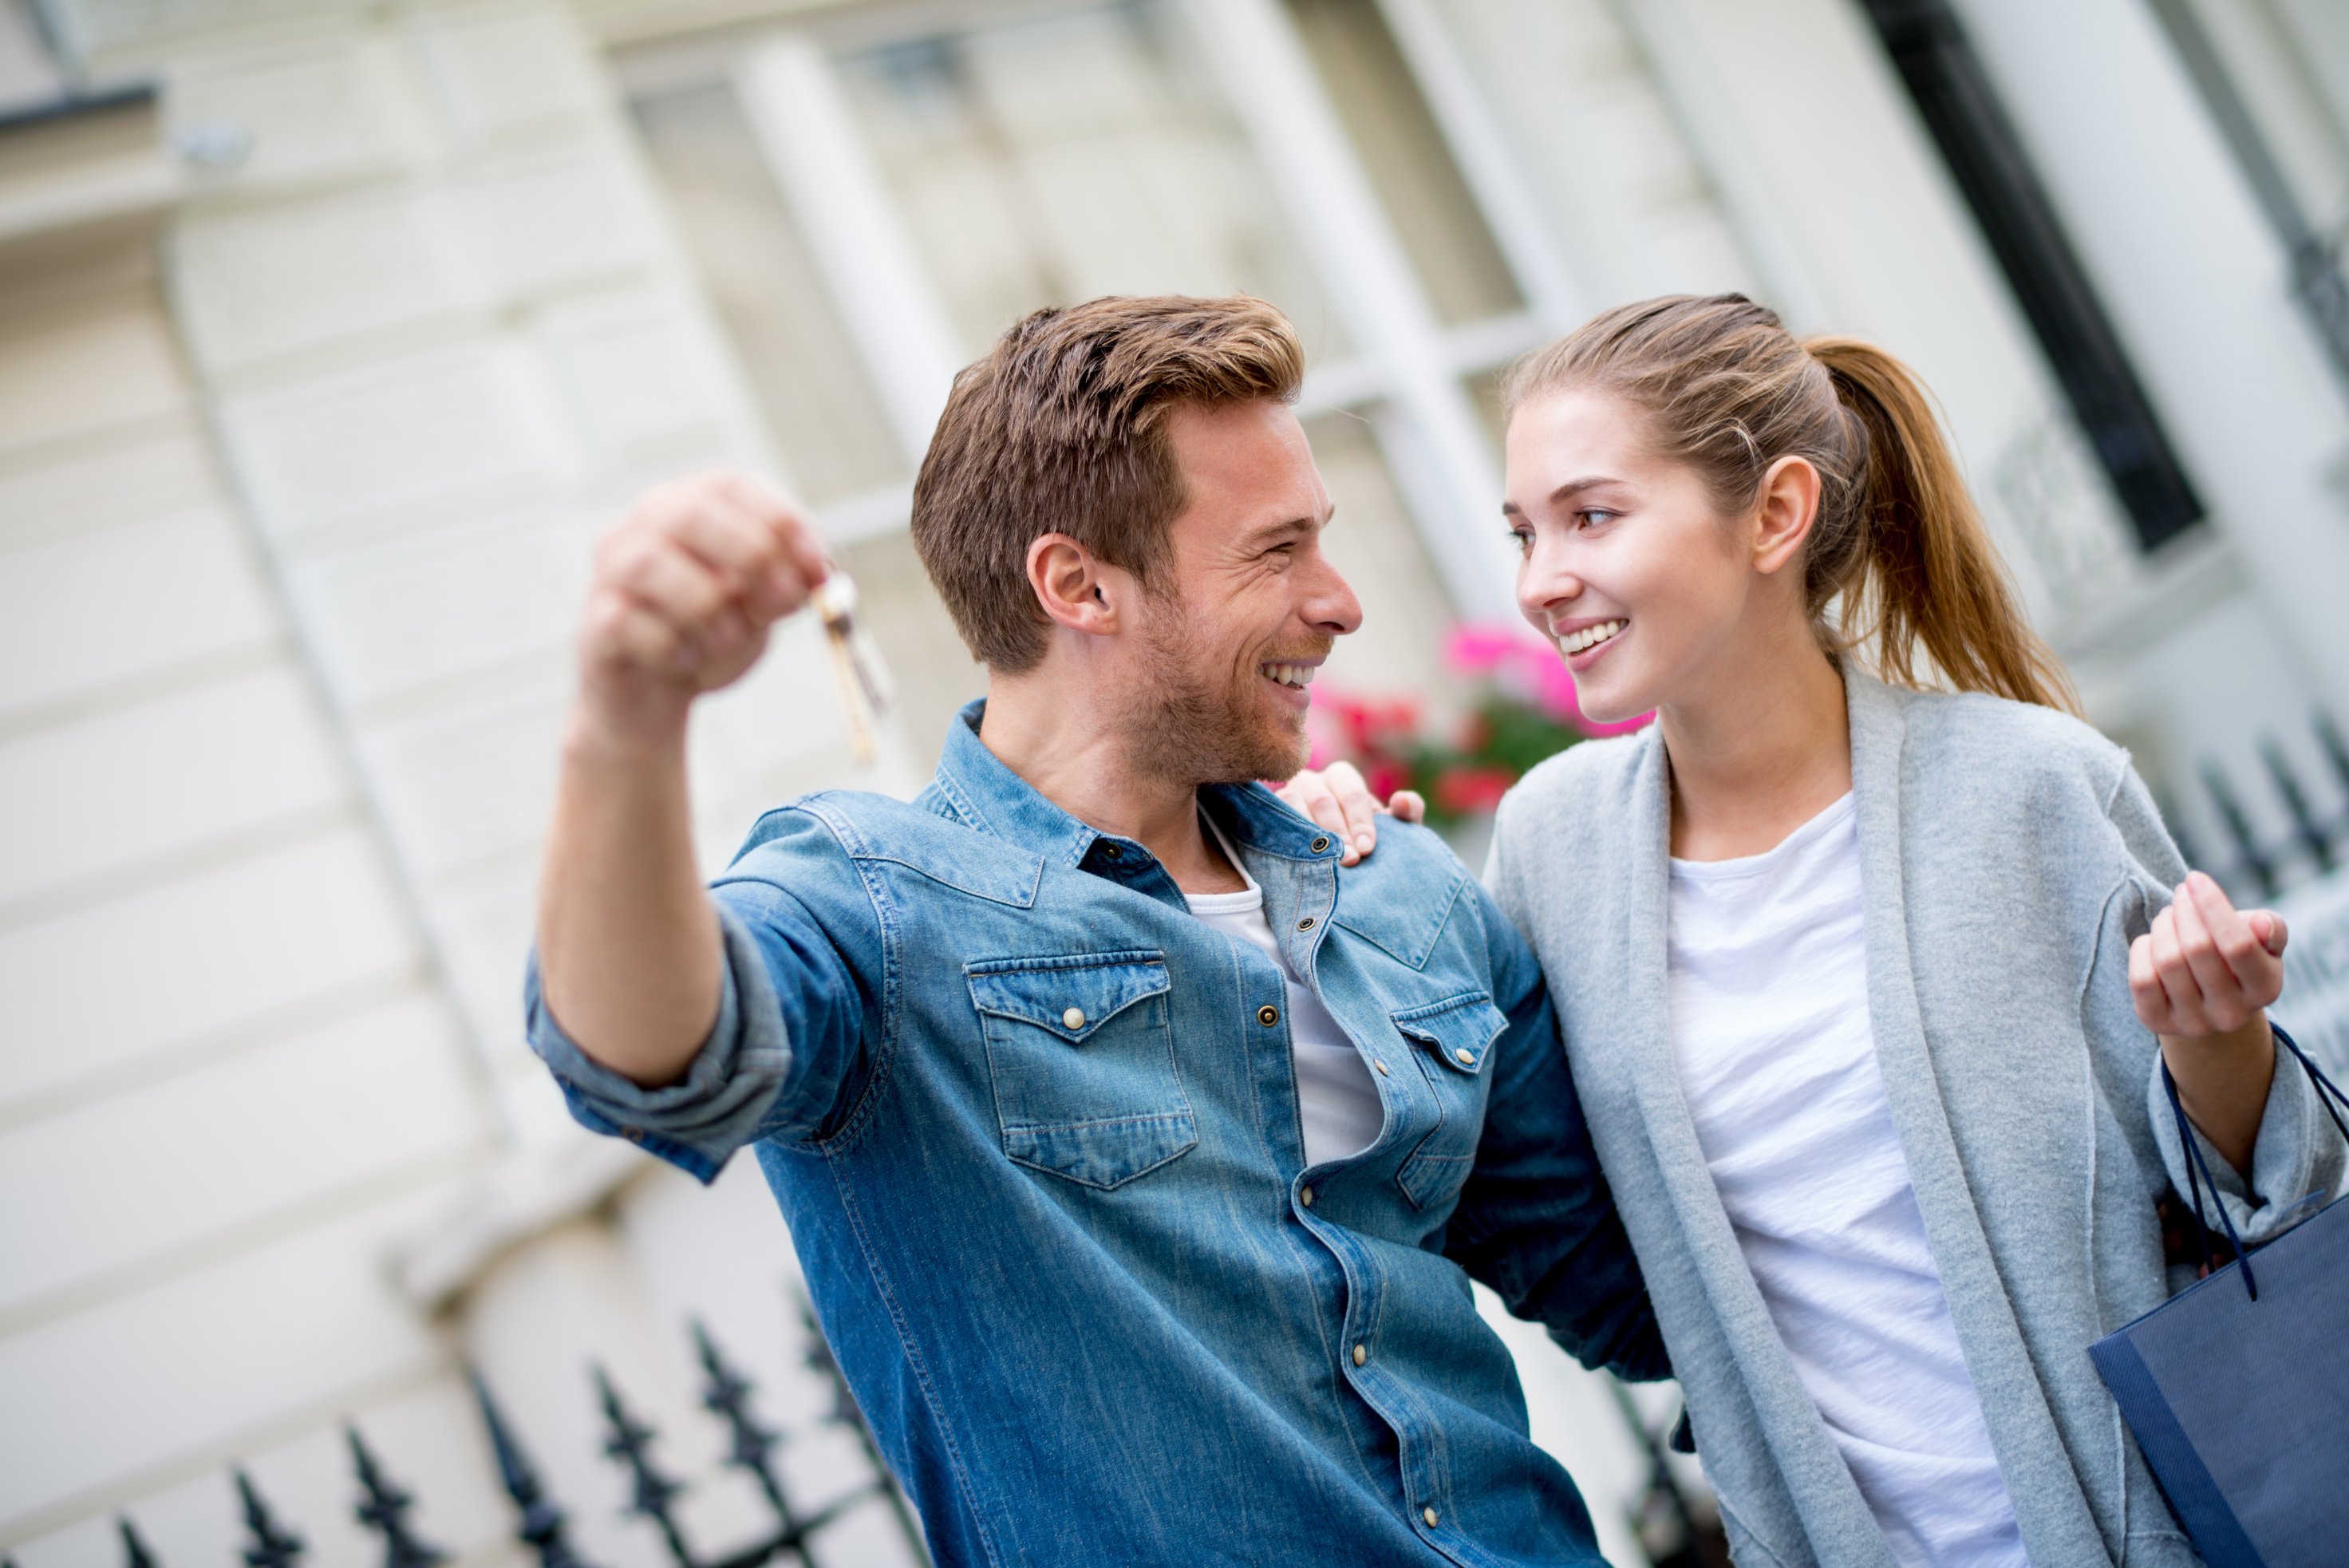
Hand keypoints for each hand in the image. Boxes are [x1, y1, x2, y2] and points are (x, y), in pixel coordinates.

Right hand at [576, 470, 829, 747]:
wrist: (655, 701)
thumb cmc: (713, 637)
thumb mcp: (764, 609)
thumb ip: (789, 586)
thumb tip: (815, 575)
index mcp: (688, 506)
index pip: (730, 484)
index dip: (779, 518)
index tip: (817, 565)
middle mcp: (641, 526)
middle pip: (689, 512)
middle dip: (749, 555)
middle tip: (783, 601)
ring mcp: (608, 573)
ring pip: (650, 564)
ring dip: (707, 607)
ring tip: (728, 639)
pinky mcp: (594, 624)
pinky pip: (628, 623)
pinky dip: (673, 648)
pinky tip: (686, 662)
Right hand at [1276, 760, 1424, 865]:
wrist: (1338, 869)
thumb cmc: (1366, 843)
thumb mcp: (1393, 832)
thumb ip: (1408, 815)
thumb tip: (1401, 800)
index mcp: (1341, 778)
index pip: (1351, 793)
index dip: (1360, 820)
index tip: (1367, 849)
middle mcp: (1310, 781)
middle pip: (1322, 799)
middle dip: (1337, 832)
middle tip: (1350, 861)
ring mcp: (1285, 796)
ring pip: (1292, 804)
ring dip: (1310, 833)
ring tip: (1326, 861)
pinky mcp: (1266, 815)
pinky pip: (1272, 818)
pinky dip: (1286, 836)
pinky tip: (1299, 859)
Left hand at [2130, 871, 2287, 1038]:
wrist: (2208, 1000)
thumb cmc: (2237, 956)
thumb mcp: (2263, 941)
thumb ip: (2270, 928)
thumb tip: (2261, 923)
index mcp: (2265, 988)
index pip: (2238, 944)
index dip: (2212, 905)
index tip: (2195, 878)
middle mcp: (2231, 1013)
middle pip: (2197, 948)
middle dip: (2183, 911)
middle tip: (2181, 895)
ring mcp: (2194, 1022)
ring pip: (2167, 961)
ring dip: (2163, 926)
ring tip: (2169, 916)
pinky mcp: (2157, 1023)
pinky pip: (2141, 979)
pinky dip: (2142, 949)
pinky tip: (2152, 941)